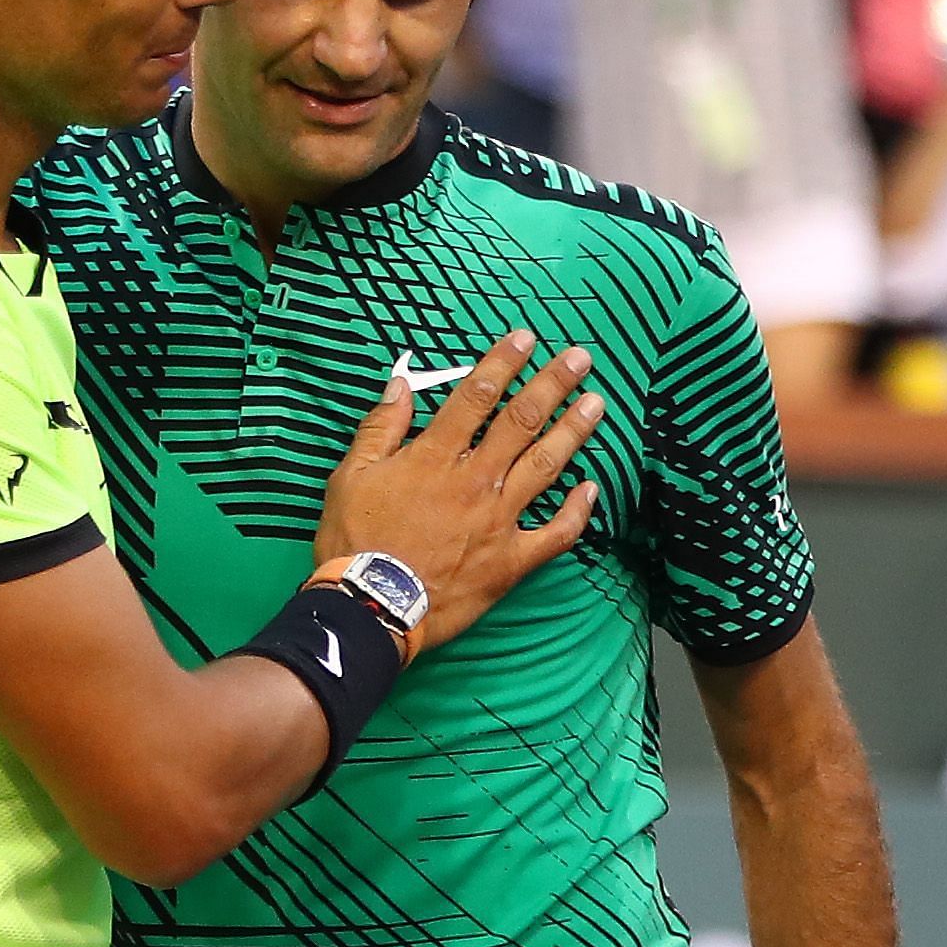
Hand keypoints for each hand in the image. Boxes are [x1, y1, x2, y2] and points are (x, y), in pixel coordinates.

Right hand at [316, 335, 603, 654]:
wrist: (372, 607)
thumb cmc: (354, 541)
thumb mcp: (350, 475)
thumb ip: (380, 427)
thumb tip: (401, 384)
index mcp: (435, 456)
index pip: (476, 396)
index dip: (503, 363)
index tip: (525, 339)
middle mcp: (475, 480)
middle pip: (522, 422)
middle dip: (553, 384)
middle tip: (580, 358)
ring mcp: (499, 520)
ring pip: (546, 466)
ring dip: (573, 431)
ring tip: (596, 403)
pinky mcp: (511, 560)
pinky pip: (555, 534)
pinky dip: (576, 511)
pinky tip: (592, 488)